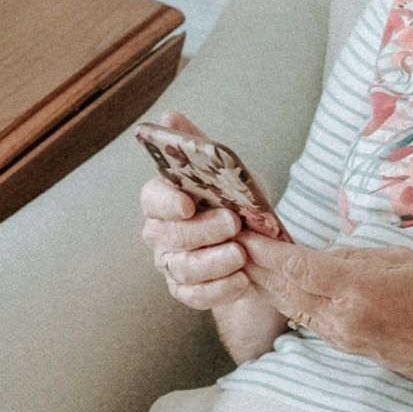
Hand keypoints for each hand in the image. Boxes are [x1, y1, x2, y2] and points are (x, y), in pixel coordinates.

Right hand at [141, 111, 254, 311]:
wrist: (260, 248)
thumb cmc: (236, 203)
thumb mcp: (227, 172)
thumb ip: (198, 147)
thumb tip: (169, 116)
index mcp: (165, 199)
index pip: (152, 197)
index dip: (167, 201)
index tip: (188, 203)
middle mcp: (160, 233)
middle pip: (170, 235)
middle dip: (202, 231)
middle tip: (233, 224)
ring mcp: (171, 264)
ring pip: (183, 268)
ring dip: (213, 263)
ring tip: (241, 255)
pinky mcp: (186, 292)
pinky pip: (195, 296)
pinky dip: (219, 290)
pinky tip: (242, 280)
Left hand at [239, 231, 412, 394]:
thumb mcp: (403, 258)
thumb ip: (356, 255)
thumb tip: (321, 253)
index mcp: (358, 289)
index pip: (299, 268)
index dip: (266, 250)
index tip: (244, 232)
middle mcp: (341, 317)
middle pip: (283, 289)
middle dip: (253, 264)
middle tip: (228, 239)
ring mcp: (339, 335)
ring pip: (288, 305)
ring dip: (261, 282)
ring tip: (239, 257)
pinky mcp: (341, 345)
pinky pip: (303, 317)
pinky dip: (282, 297)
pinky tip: (269, 282)